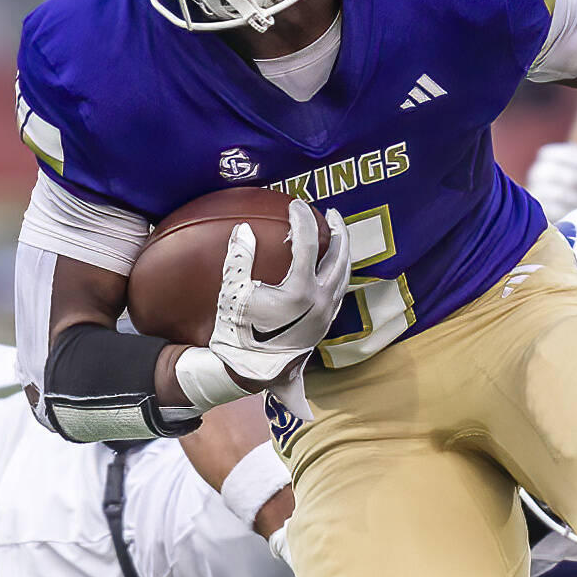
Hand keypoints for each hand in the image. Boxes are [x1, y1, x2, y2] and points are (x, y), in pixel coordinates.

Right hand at [206, 203, 350, 385]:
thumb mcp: (231, 294)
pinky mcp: (325, 324)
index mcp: (300, 292)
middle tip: (330, 214)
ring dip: (342, 251)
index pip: (308, 243)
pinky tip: (331, 267)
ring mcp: (326, 314)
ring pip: (345, 275)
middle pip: (340, 256)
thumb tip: (243, 229)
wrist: (250, 372)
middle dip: (338, 230)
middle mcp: (321, 302)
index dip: (302, 218)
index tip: (295, 204)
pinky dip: (339, 271)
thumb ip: (239, 258)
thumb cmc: (238, 334)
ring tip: (336, 236)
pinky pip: (340, 290)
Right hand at [526, 111, 576, 221]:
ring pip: (557, 192)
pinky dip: (569, 212)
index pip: (554, 153)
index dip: (576, 159)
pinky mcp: (538, 216)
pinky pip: (554, 210)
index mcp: (549, 158)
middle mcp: (537, 175)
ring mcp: (536, 196)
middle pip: (557, 172)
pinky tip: (575, 213)